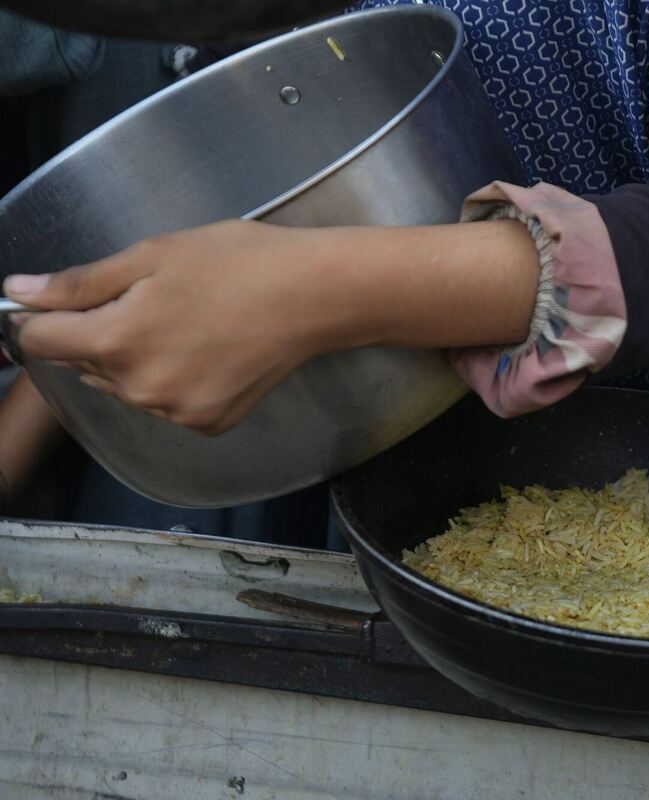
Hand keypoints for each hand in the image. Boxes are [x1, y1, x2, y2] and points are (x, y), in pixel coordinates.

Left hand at [4, 220, 326, 435]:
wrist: (314, 297)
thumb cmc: (238, 263)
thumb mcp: (152, 256)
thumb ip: (79, 282)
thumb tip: (17, 291)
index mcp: (117, 340)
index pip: (41, 339)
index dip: (38, 316)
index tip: (58, 300)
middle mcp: (140, 388)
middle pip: (86, 363)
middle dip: (102, 333)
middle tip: (152, 298)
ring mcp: (176, 412)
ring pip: (127, 385)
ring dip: (138, 359)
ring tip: (187, 323)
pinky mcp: (208, 423)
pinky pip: (168, 403)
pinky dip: (176, 380)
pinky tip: (208, 351)